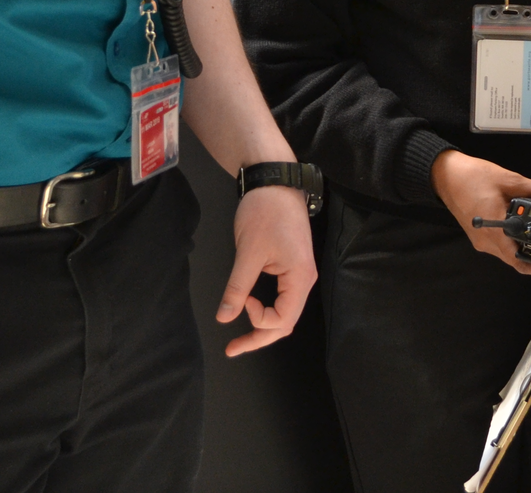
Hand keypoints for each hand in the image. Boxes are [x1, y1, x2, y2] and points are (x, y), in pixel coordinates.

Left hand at [217, 184, 316, 355]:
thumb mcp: (248, 253)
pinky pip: (283, 297)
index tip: (241, 302)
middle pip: (286, 322)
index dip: (258, 320)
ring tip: (240, 339)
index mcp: (300, 278)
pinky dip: (267, 309)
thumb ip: (237, 288)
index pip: (283, 319)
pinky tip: (252, 309)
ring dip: (263, 325)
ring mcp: (300, 273)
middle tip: (233, 349)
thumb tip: (225, 318)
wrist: (275, 182)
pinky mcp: (293, 266)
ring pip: (285, 311)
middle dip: (260, 338)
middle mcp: (305, 279)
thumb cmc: (265, 213)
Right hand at [432, 150, 530, 276]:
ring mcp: (481, 240)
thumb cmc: (473, 177)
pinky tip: (528, 233)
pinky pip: (501, 246)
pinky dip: (516, 244)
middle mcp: (487, 241)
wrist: (446, 175)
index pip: (521, 261)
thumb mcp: (511, 180)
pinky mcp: (479, 236)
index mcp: (496, 230)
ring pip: (509, 255)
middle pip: (516, 262)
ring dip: (528, 253)